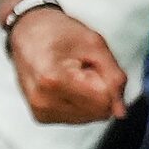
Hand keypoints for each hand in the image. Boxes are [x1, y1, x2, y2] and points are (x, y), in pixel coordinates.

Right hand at [9, 6, 125, 122]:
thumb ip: (114, 77)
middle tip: (81, 68)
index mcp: (53, 80)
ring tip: (71, 75)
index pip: (104, 102)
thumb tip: (121, 112)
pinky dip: (78, 102)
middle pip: (97, 113)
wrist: (27, 30)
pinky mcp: (41, 117)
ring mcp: (40, 111)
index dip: (106, 82)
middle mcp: (43, 101)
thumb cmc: (59, 32)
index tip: (90, 64)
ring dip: (89, 98)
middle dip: (98, 91)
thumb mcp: (94, 44)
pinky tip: (65, 85)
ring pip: (89, 118)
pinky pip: (77, 118)